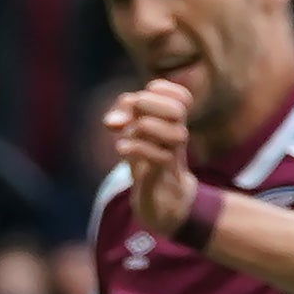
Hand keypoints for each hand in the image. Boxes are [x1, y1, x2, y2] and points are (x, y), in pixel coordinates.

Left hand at [104, 78, 197, 241]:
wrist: (162, 204)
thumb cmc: (147, 166)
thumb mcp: (134, 139)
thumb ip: (124, 122)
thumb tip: (111, 120)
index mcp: (173, 125)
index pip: (182, 97)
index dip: (165, 89)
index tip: (143, 94)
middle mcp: (177, 138)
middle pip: (178, 110)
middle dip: (150, 103)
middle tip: (133, 112)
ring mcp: (173, 157)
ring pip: (174, 133)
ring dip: (144, 127)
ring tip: (126, 133)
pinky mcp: (163, 177)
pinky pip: (160, 158)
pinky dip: (138, 149)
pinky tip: (122, 148)